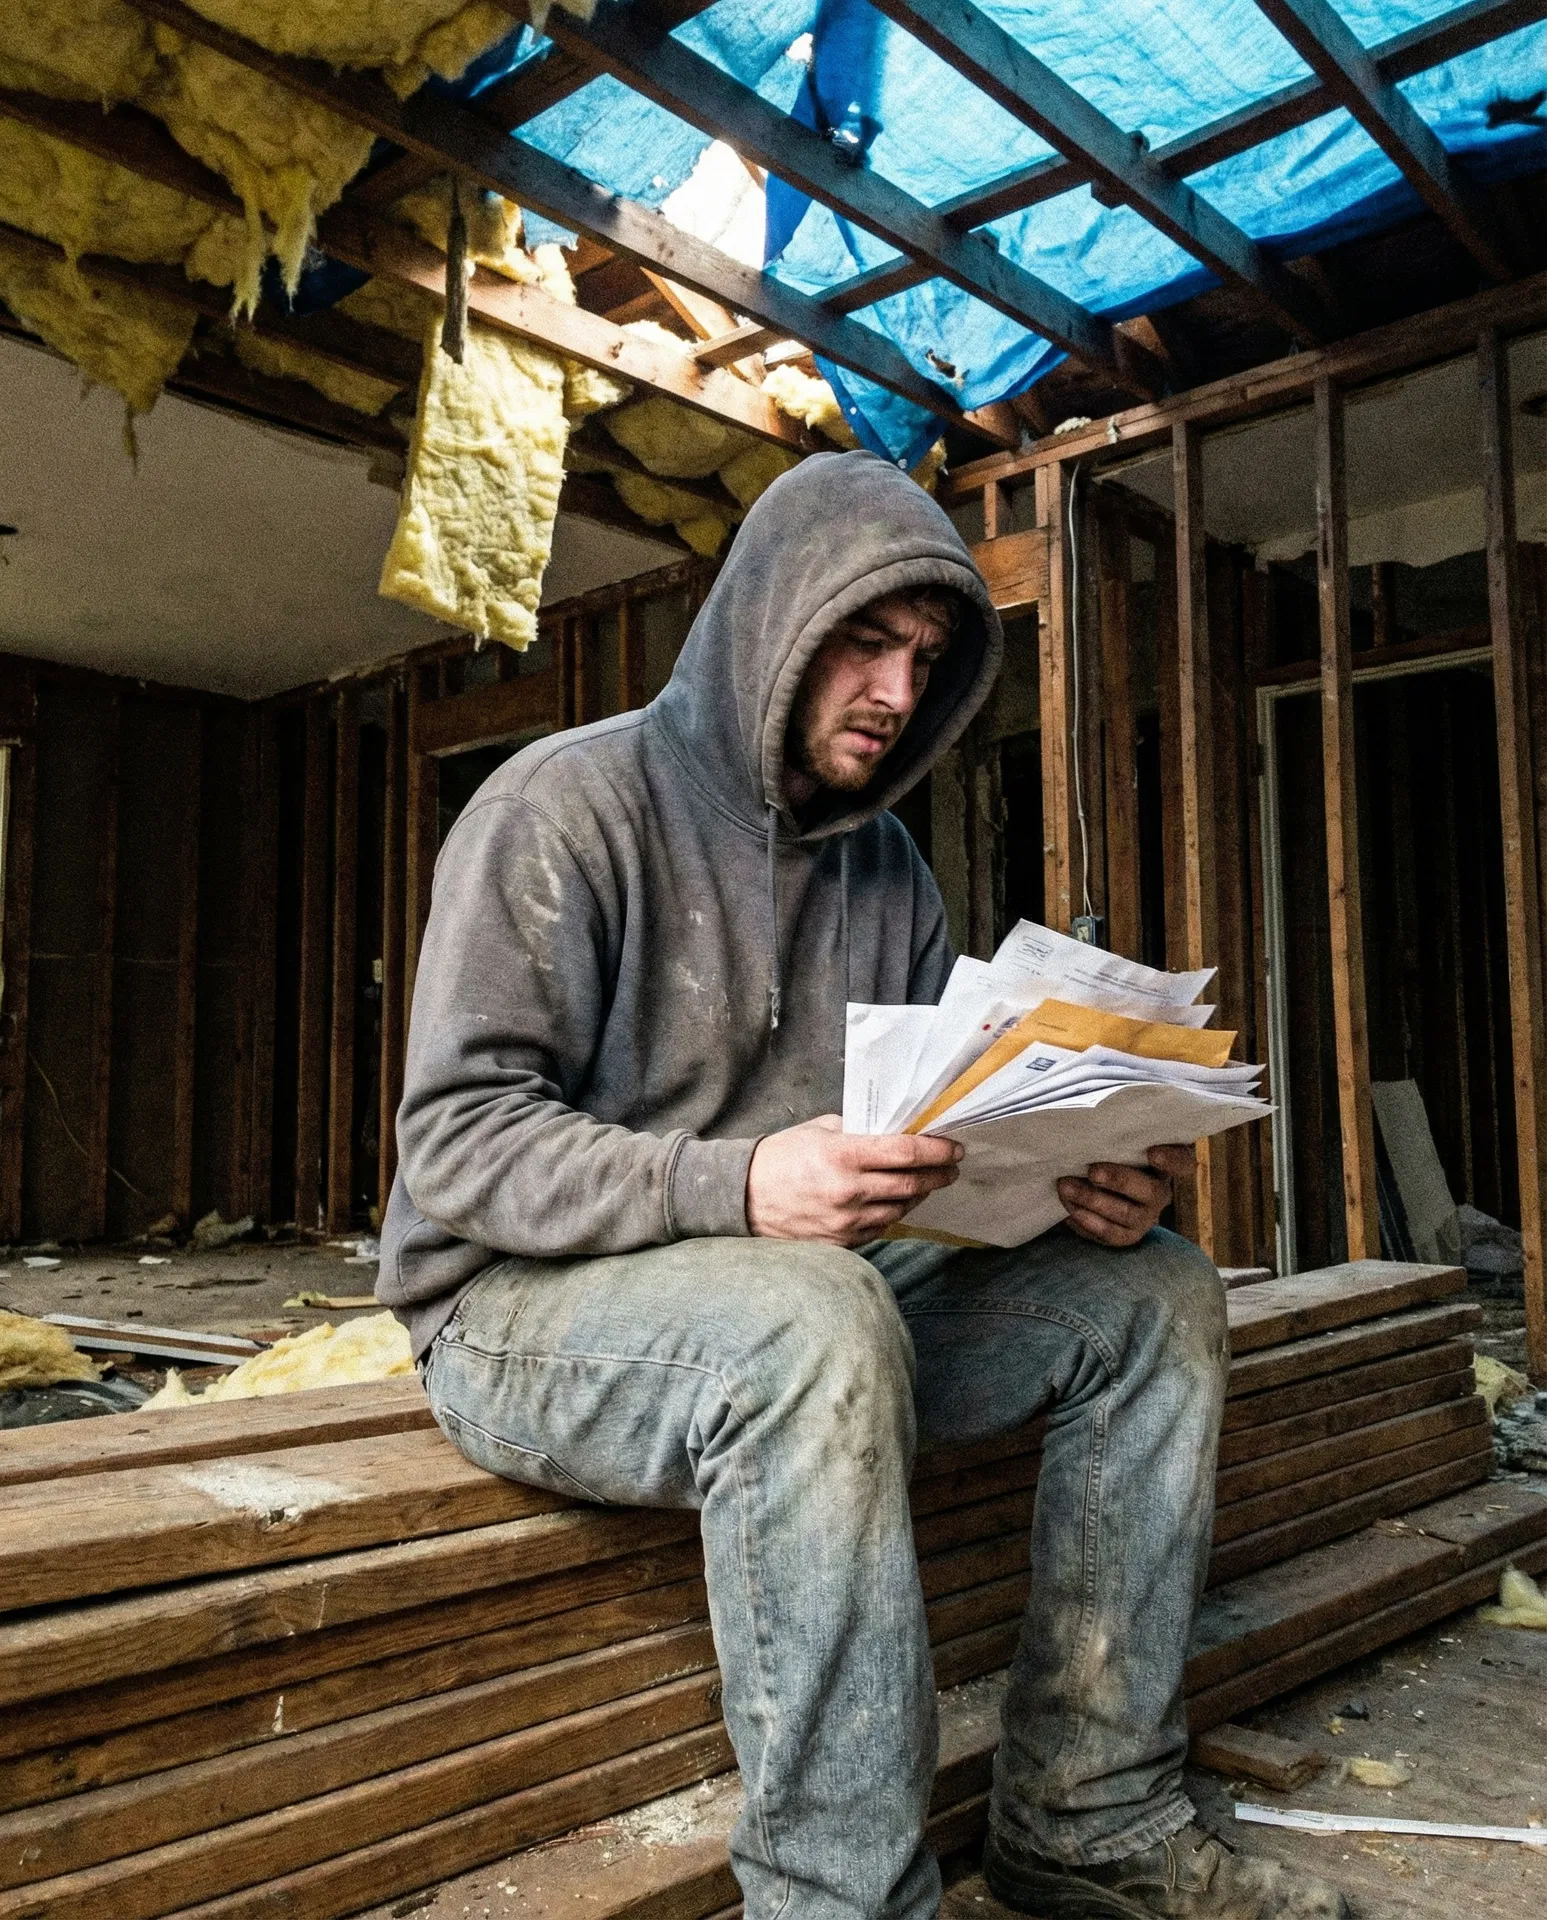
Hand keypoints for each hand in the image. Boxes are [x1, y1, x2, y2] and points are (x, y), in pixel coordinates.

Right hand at [746, 1114, 962, 1243]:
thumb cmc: (780, 1158)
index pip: (905, 1153)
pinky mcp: (840, 1242)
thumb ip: (857, 1131)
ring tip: (926, 1183)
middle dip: (938, 1175)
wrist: (742, 1197)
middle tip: (951, 1168)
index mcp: (842, 1155)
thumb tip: (895, 1131)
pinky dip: (894, 1214)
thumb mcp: (818, 1130)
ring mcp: (845, 1221)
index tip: (954, 1149)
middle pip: (911, 1184)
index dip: (936, 1151)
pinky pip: (880, 1228)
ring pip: (900, 1210)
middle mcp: (848, 1190)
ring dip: (919, 1196)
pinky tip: (897, 1203)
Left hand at [1057, 1143, 1194, 1247]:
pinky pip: (1112, 1233)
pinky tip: (1071, 1212)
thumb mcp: (1113, 1143)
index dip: (1171, 1159)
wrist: (1091, 1187)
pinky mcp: (1128, 1235)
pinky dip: (1089, 1223)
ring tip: (1066, 1187)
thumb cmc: (1105, 1154)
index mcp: (1163, 1164)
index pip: (1181, 1161)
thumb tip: (1090, 1121)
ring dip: (1093, 1200)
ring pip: (1127, 1214)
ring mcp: (1146, 1216)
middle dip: (1119, 1180)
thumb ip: (1112, 1136)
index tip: (1152, 1152)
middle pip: (1150, 1190)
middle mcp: (1160, 1191)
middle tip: (1092, 1171)